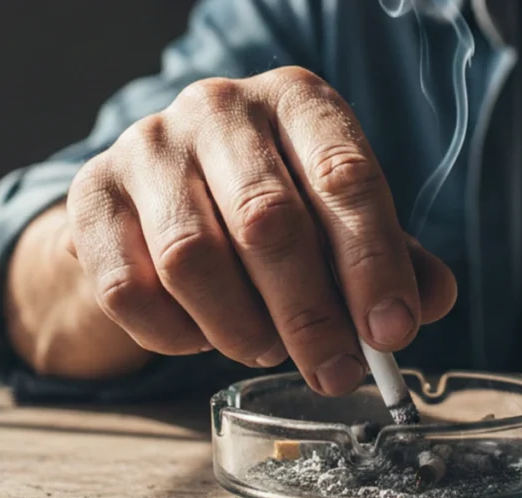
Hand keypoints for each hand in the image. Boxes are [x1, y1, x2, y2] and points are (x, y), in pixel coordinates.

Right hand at [66, 66, 456, 395]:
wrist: (160, 196)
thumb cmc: (269, 201)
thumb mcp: (336, 216)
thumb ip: (387, 255)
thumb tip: (431, 301)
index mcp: (296, 99)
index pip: (343, 175)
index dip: (373, 261)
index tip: (393, 331)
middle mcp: (219, 108)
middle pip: (266, 221)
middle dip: (310, 315)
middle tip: (337, 372)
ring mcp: (147, 146)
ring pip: (191, 258)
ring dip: (239, 327)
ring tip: (264, 348)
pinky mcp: (90, 194)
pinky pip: (127, 287)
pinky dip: (173, 333)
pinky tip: (201, 335)